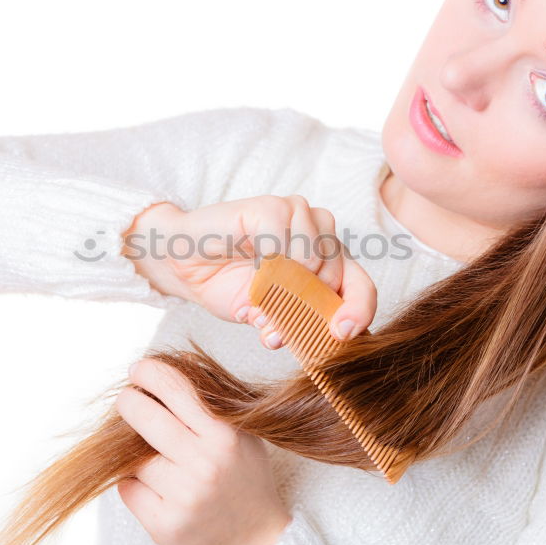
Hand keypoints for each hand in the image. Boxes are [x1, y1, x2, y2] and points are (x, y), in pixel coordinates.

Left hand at [116, 357, 291, 544]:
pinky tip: (155, 487)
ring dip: (136, 453)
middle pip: (143, 416)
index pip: (174, 387)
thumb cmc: (245, 479)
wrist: (254, 540)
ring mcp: (182, 495)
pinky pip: (128, 488)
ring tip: (158, 458)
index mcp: (224, 434)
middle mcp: (204, 463)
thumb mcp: (243, 433)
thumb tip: (172, 365)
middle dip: (128, 402)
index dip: (149, 373)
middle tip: (128, 400)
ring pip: (134, 456)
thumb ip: (212, 401)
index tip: (138, 371)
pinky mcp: (164, 523)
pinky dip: (134, 483)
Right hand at [122, 195, 376, 343]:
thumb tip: (327, 338)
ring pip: (315, 254)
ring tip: (257, 292)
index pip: (360, 287)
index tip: (341, 333)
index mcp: (327, 261)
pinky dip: (267, 260)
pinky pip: (283, 236)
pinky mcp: (270, 206)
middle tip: (272, 322)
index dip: (358, 311)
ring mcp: (297, 214)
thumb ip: (299, 323)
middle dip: (306, 306)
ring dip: (285, 284)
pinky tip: (252, 264)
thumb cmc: (229, 285)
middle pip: (337, 273)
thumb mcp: (271, 316)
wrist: (184, 266)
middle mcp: (319, 233)